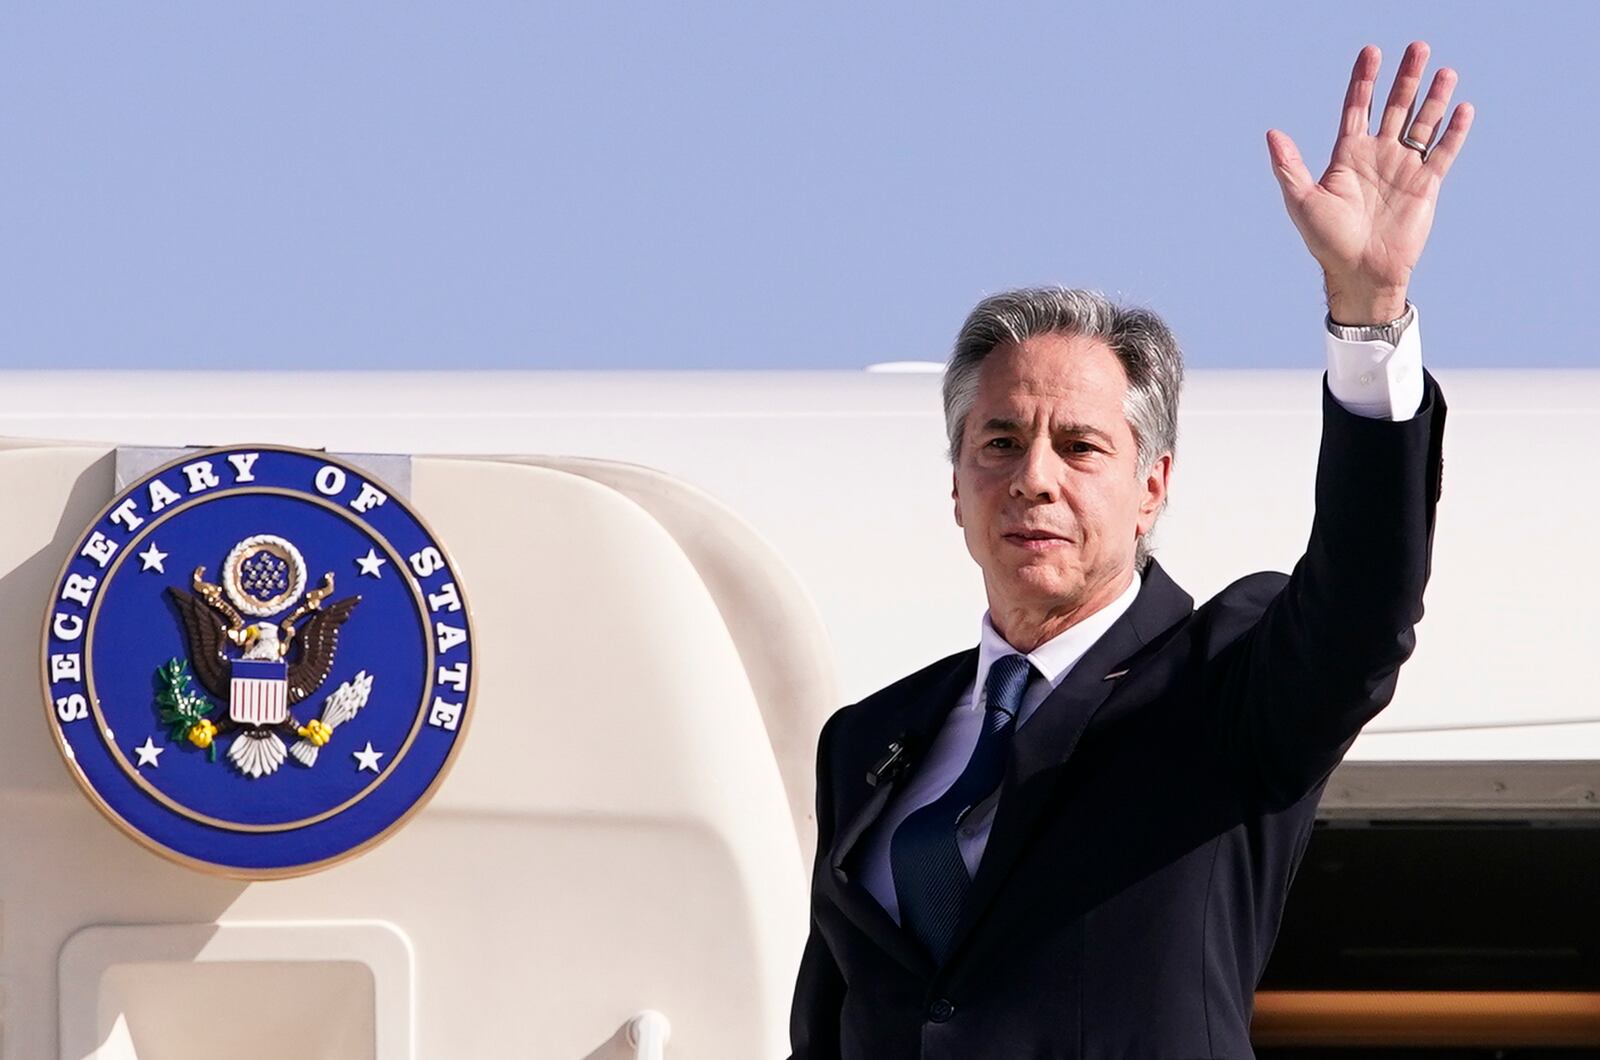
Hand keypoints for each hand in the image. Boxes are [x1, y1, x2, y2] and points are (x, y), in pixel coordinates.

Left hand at [1267, 41, 1473, 323]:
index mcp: (1348, 155)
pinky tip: (1462, 108)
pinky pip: (1443, 152)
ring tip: (1444, 70)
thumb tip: (1272, 133)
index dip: (1364, 80)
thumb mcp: (1302, 201)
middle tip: (1417, 47)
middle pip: (1395, 106)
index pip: (1357, 107)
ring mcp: (1403, 168)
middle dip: (1405, 78)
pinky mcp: (1426, 185)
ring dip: (1433, 97)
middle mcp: (1378, 155)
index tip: (1371, 52)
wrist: (1360, 272)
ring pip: (1422, 123)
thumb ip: (1289, 166)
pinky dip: (1454, 131)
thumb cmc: (1327, 240)